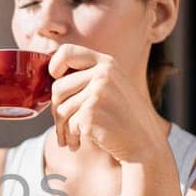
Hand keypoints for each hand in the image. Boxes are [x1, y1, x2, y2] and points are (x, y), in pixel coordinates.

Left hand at [48, 44, 161, 162]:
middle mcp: (103, 74)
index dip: (54, 66)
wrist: (144, 143)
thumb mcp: (112, 86)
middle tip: (63, 124)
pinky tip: (77, 144)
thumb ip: (88, 76)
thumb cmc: (124, 117)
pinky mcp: (92, 113)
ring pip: (60, 109)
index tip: (56, 81)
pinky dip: (70, 138)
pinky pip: (68, 124)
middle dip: (56, 110)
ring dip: (61, 129)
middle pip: (57, 87)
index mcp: (106, 63)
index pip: (66, 51)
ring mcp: (98, 92)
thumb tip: (50, 75)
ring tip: (69, 139)